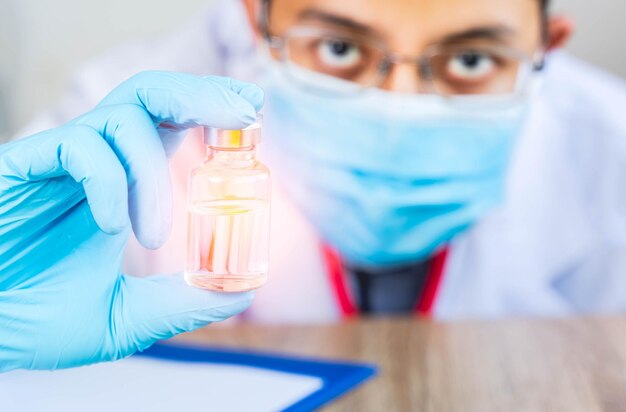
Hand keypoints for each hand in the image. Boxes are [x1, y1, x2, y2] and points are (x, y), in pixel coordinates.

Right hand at [0, 71, 263, 371]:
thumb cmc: (38, 320)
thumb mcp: (125, 317)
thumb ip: (181, 303)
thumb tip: (241, 293)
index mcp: (122, 185)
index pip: (171, 124)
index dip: (211, 110)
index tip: (252, 111)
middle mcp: (95, 162)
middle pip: (152, 94)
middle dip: (203, 95)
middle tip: (245, 113)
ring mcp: (59, 162)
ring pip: (121, 114)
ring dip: (153, 171)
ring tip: (153, 237)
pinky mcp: (21, 167)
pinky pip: (77, 146)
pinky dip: (109, 181)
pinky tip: (112, 227)